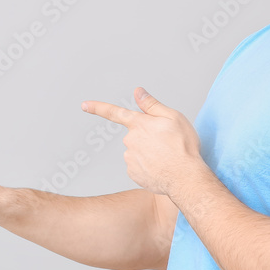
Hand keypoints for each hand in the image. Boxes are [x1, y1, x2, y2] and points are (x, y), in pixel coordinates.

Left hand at [81, 86, 203, 195]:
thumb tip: (138, 92)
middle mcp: (130, 140)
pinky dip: (148, 166)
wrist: (185, 178)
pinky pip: (139, 166)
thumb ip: (152, 104)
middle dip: (148, 137)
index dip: (98, 107)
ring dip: (149, 152)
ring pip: (137, 151)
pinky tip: (161, 168)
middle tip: (168, 143)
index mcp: (139, 124)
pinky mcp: (133, 173)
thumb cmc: (183, 146)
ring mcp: (130, 158)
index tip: (84, 105)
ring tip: (167, 157)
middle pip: (135, 135)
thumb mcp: (173, 117)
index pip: (114, 112)